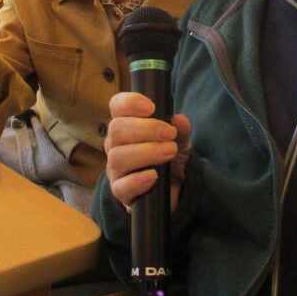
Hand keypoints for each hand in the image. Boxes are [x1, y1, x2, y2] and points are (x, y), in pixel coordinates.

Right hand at [104, 91, 191, 212]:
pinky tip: (154, 176)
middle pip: (117, 129)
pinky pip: (122, 186)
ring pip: (118, 157)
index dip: (130, 103)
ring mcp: (115, 169)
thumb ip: (181, 130)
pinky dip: (138, 180)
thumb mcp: (180, 140)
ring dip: (147, 152)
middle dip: (146, 129)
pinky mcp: (121, 192)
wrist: (173, 187)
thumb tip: (179, 120)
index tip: (151, 107)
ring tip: (170, 152)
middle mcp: (115, 144)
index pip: (117, 106)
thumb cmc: (169, 156)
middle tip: (170, 134)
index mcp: (126, 125)